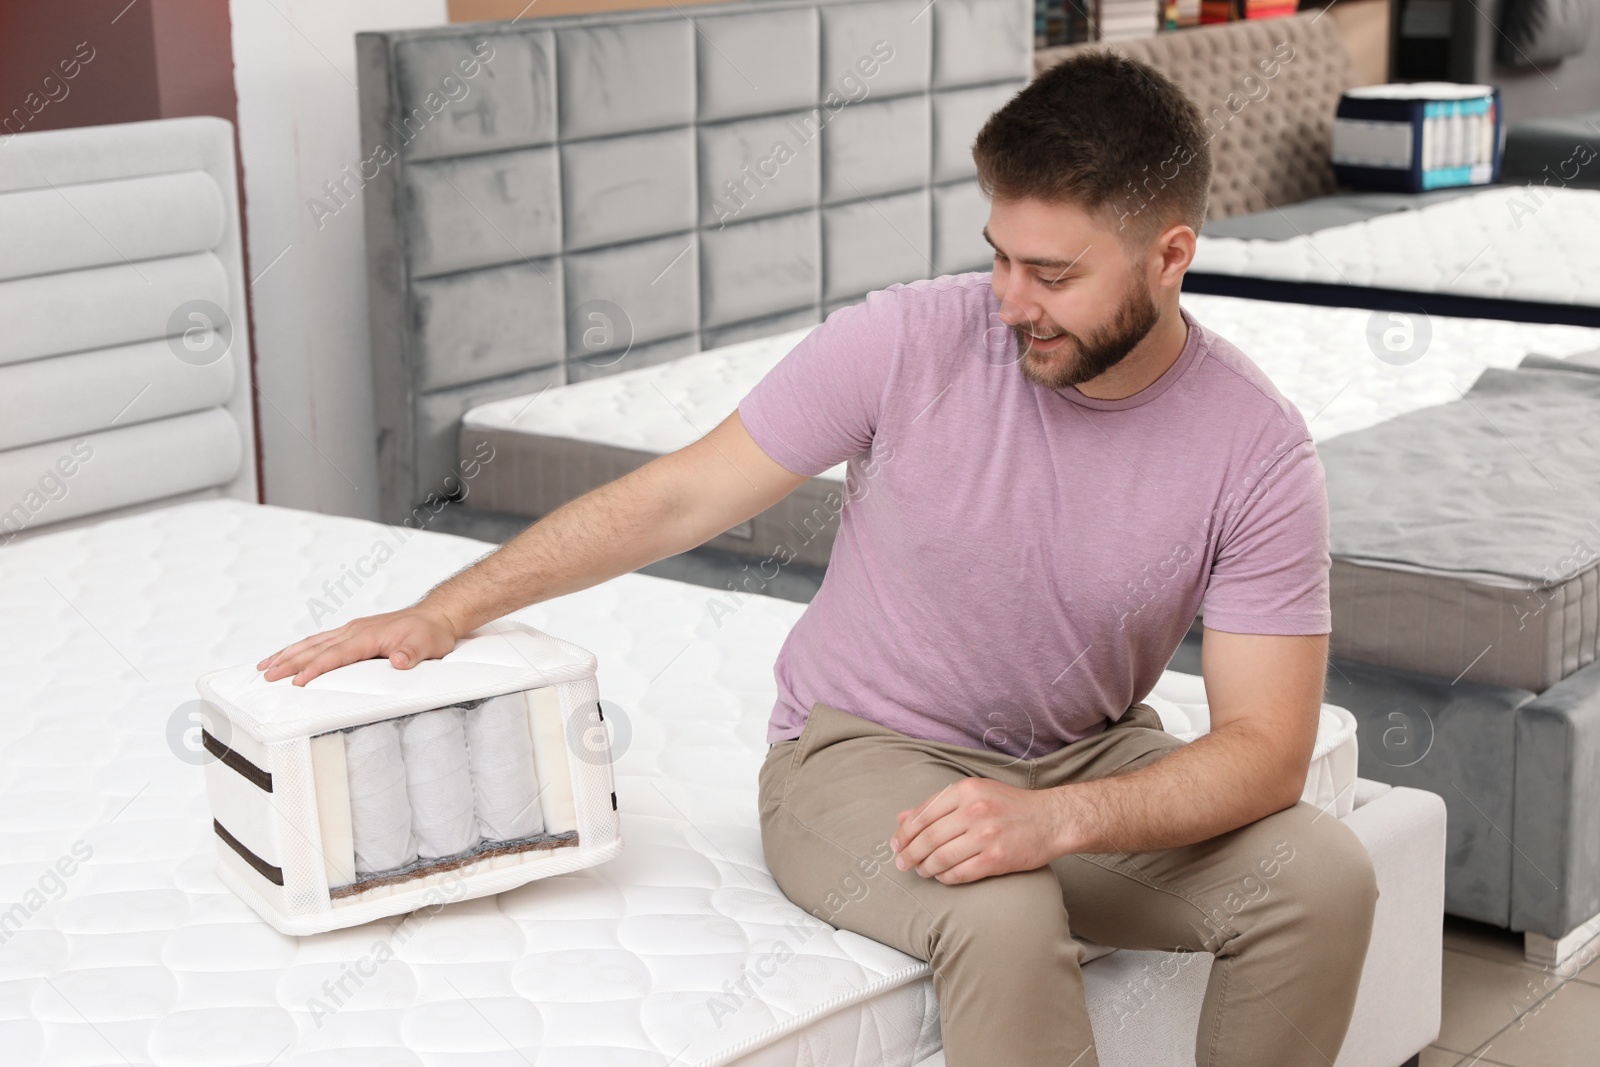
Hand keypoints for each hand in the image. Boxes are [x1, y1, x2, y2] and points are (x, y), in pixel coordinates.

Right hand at [257, 605, 459, 685]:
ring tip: (265, 665)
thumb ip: (412, 654)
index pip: (335, 655)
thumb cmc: (430, 632)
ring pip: (313, 642)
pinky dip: (302, 647)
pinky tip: (291, 654)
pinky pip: (321, 640)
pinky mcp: (353, 632)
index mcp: (368, 636)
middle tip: (266, 676)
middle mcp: (355, 630)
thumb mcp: (428, 646)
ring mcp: (352, 630)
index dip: (315, 668)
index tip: (297, 681)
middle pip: (315, 647)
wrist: (436, 615)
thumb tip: (399, 661)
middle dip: (289, 662)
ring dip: (288, 653)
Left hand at [889, 778, 1068, 884]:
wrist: (1051, 819)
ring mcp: (985, 836)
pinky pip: (959, 873)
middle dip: (909, 853)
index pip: (923, 814)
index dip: (904, 832)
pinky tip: (942, 876)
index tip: (896, 843)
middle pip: (927, 837)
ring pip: (940, 857)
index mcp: (966, 790)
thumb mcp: (975, 793)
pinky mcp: (996, 859)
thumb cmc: (1011, 806)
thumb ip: (938, 804)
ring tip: (922, 870)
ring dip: (925, 868)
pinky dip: (945, 877)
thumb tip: (901, 817)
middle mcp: (974, 811)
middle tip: (901, 863)